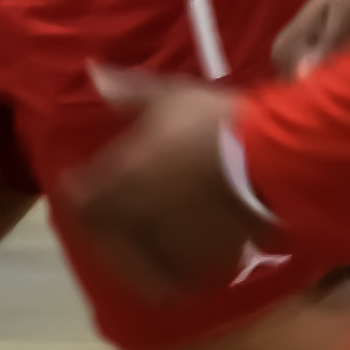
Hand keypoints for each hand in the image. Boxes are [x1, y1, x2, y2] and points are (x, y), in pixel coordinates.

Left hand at [67, 69, 258, 296]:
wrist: (273, 158)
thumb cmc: (218, 122)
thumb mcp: (172, 97)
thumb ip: (130, 93)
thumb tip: (93, 74)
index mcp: (124, 175)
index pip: (78, 197)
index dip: (77, 191)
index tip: (80, 184)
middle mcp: (138, 215)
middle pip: (103, 238)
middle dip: (105, 231)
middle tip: (112, 222)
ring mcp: (169, 241)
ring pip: (137, 262)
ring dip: (134, 255)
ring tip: (144, 245)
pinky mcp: (202, 259)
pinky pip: (175, 275)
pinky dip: (171, 272)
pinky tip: (179, 261)